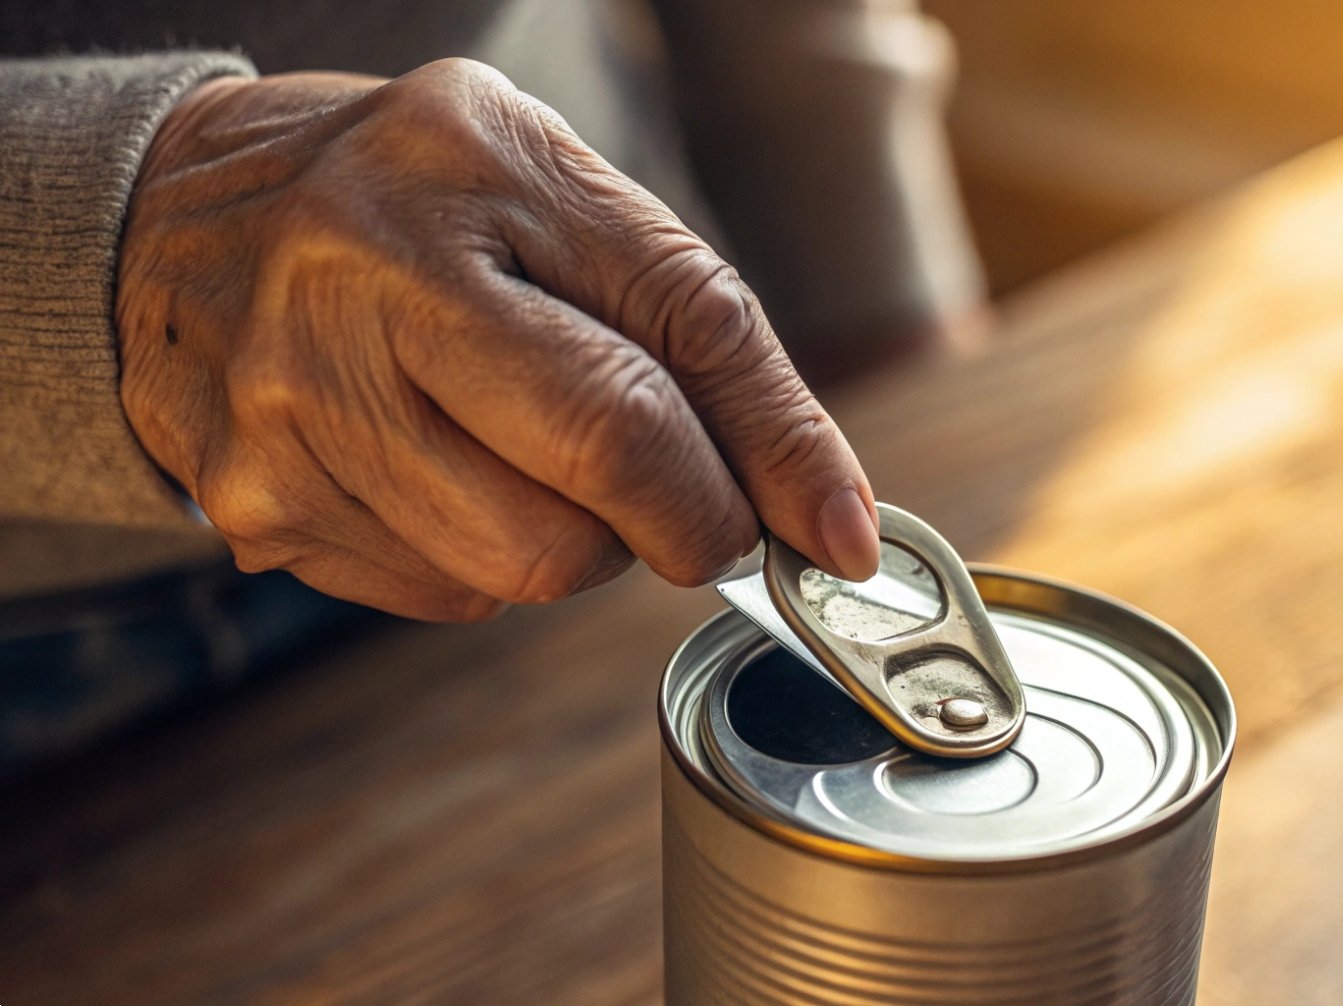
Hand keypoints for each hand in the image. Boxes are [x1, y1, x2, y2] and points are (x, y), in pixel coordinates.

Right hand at [116, 59, 879, 620]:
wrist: (183, 223)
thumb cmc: (416, 207)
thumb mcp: (567, 202)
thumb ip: (706, 340)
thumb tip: (828, 523)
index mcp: (467, 168)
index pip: (673, 341)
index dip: (774, 459)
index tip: (829, 536)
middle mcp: (361, 282)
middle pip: (598, 470)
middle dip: (687, 522)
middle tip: (689, 509)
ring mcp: (294, 406)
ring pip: (525, 566)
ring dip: (581, 544)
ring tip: (530, 457)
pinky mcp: (259, 509)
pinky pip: (447, 596)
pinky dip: (488, 558)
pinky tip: (445, 474)